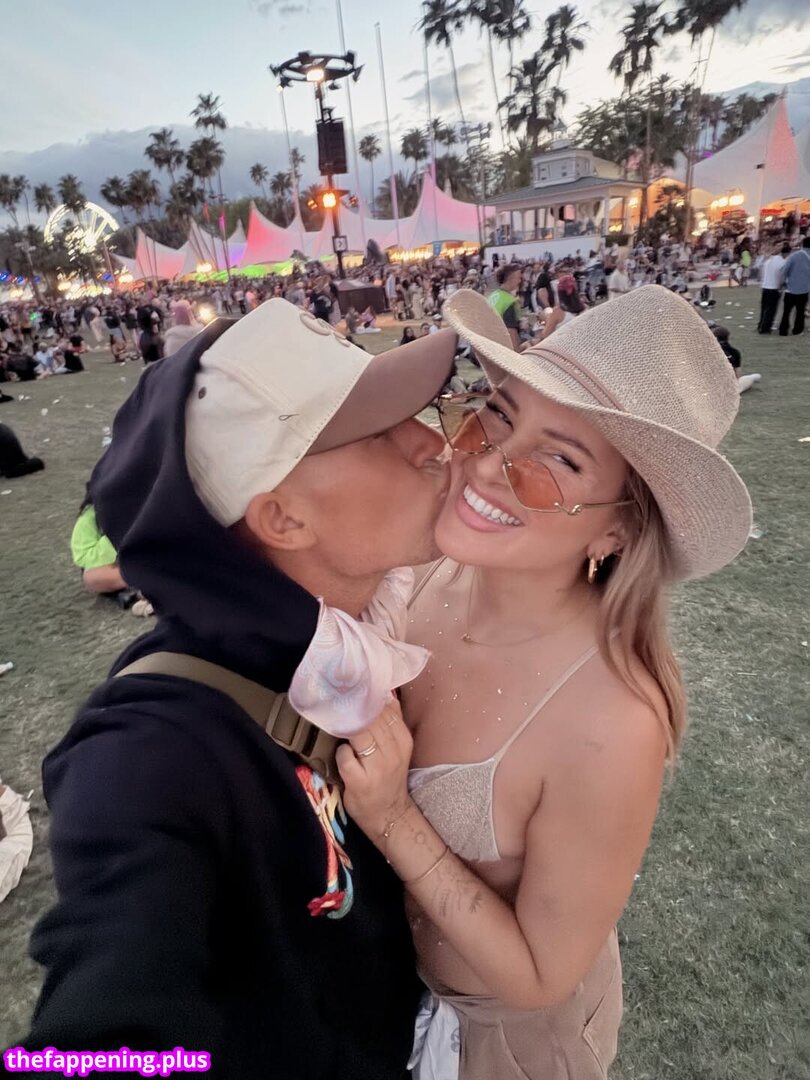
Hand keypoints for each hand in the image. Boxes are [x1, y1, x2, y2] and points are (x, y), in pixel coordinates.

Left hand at [336, 697, 413, 842]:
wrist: (389, 814)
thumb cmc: (389, 776)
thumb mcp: (398, 747)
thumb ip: (392, 720)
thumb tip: (383, 691)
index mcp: (403, 740)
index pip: (386, 709)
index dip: (368, 699)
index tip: (354, 692)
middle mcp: (393, 752)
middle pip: (370, 719)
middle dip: (353, 710)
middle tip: (339, 703)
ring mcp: (377, 768)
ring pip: (358, 734)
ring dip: (345, 729)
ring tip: (339, 728)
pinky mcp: (360, 781)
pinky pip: (345, 756)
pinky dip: (341, 753)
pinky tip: (343, 756)